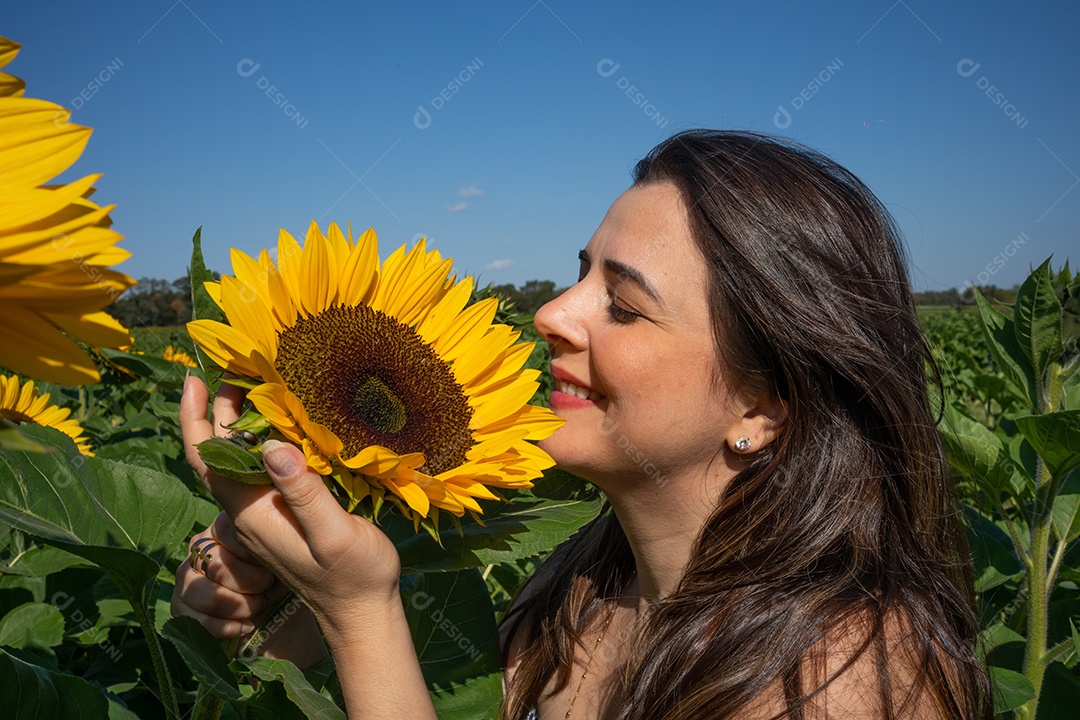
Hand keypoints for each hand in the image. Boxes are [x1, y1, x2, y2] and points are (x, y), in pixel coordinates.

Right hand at [170, 510, 328, 666]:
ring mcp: (186, 577)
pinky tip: (246, 625)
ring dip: (241, 606)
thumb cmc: (285, 577)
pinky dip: (228, 627)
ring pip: (207, 593)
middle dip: (253, 584)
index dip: (256, 555)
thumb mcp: (285, 554)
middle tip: (268, 589)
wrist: (281, 618)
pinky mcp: (180, 608)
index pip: (231, 531)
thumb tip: (271, 529)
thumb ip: (275, 537)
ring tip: (258, 607)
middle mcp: (199, 546)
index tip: (274, 565)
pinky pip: (199, 620)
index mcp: (224, 525)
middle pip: (218, 565)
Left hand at [179, 375, 403, 642]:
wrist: (363, 612)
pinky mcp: (285, 511)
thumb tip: (273, 446)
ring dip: (241, 418)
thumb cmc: (354, 575)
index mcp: (253, 513)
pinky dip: (264, 436)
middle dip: (219, 407)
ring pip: (239, 458)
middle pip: (219, 452)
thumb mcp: (333, 535)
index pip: (207, 460)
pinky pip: (262, 467)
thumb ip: (304, 494)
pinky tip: (284, 419)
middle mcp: (251, 509)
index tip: (193, 379)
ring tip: (256, 379)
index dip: (193, 419)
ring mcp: (266, 511)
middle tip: (237, 365)